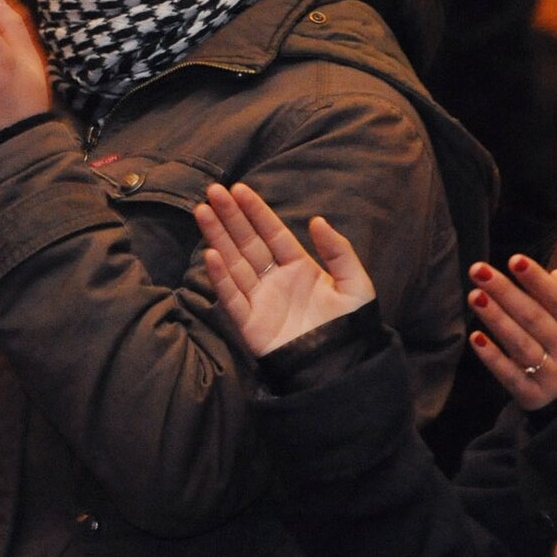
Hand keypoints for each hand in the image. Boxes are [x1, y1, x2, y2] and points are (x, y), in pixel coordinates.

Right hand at [194, 181, 375, 357]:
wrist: (341, 366)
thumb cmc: (350, 327)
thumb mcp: (354, 284)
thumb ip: (339, 251)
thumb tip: (317, 220)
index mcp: (299, 267)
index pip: (272, 233)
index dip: (255, 211)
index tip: (239, 189)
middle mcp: (275, 280)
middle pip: (247, 243)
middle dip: (230, 217)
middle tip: (213, 192)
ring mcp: (260, 300)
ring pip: (234, 263)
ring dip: (218, 237)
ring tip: (202, 212)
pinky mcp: (250, 323)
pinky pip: (232, 296)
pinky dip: (220, 277)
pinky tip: (210, 254)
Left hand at [465, 257, 556, 409]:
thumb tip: (556, 274)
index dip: (537, 280)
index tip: (515, 259)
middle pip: (535, 319)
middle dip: (506, 292)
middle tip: (479, 270)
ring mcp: (552, 378)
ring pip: (520, 344)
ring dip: (496, 319)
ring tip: (475, 296)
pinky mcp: (532, 396)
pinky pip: (509, 375)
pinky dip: (492, 357)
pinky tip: (475, 337)